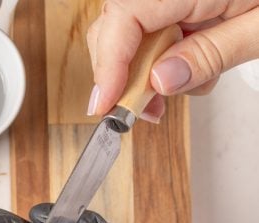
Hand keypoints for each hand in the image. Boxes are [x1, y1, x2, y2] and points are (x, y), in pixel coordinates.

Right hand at [86, 0, 258, 121]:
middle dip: (122, 72)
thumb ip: (211, 54)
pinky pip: (154, 22)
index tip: (106, 105)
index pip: (124, 18)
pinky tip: (189, 65)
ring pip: (132, 28)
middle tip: (143, 110)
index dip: (108, 66)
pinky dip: (163, 51)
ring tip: (176, 88)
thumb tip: (160, 82)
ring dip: (144, 66)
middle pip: (117, 24)